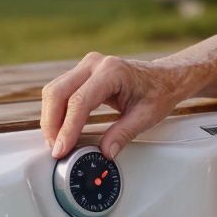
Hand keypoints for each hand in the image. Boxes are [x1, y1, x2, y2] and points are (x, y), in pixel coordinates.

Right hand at [40, 53, 198, 158]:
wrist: (164, 78)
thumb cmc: (158, 92)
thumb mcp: (146, 116)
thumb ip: (123, 134)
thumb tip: (105, 153)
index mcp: (112, 71)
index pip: (79, 101)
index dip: (67, 128)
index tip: (61, 149)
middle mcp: (95, 64)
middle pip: (58, 93)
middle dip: (52, 124)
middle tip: (56, 149)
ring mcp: (86, 66)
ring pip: (54, 91)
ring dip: (51, 118)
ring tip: (58, 142)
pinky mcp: (82, 73)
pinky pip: (60, 91)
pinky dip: (57, 111)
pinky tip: (61, 129)